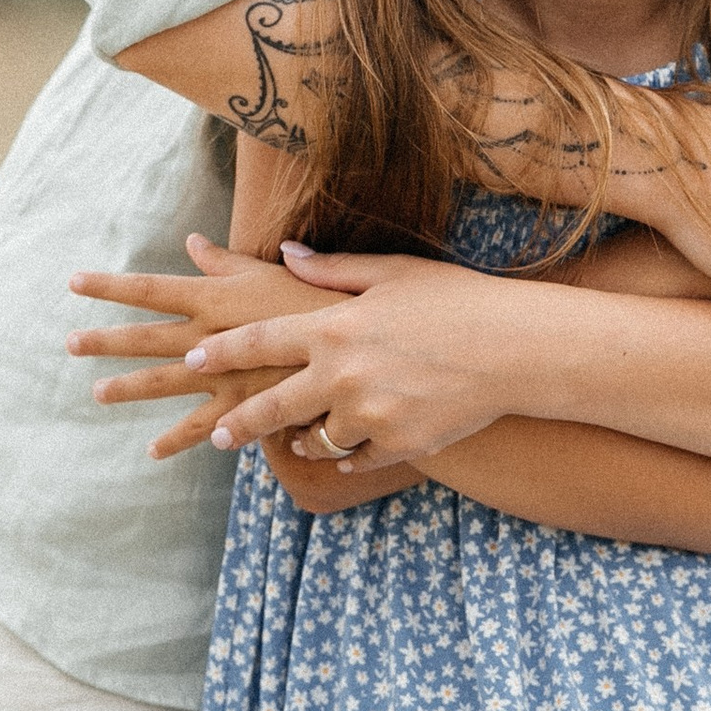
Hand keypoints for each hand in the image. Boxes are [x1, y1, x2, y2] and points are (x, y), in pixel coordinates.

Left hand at [70, 238, 344, 461]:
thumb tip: (195, 241)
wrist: (359, 351)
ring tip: (96, 392)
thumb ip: (228, 260)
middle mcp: (209, 337)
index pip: (150, 289)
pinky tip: (152, 451)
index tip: (74, 282)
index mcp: (216, 298)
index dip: (110, 285)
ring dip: (127, 387)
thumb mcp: (275, 271)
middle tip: (70, 342)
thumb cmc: (324, 300)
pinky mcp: (242, 407)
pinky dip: (176, 440)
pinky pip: (201, 426)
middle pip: (145, 338)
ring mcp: (222, 375)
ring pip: (163, 383)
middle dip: (104, 340)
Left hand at [172, 246, 532, 467]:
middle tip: (219, 434)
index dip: (219, 352)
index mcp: (332, 328)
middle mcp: (342, 376)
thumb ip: (331, 269)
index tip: (194, 360)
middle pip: (272, 407)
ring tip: (297, 441)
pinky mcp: (400, 444)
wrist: (516, 348)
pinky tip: (346, 452)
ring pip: (318, 438)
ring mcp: (370, 415)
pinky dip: (349, 455)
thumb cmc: (455, 299)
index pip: (257, 342)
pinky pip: (358, 457)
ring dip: (306, 439)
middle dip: (239, 423)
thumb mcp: (391, 272)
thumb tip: (286, 253)